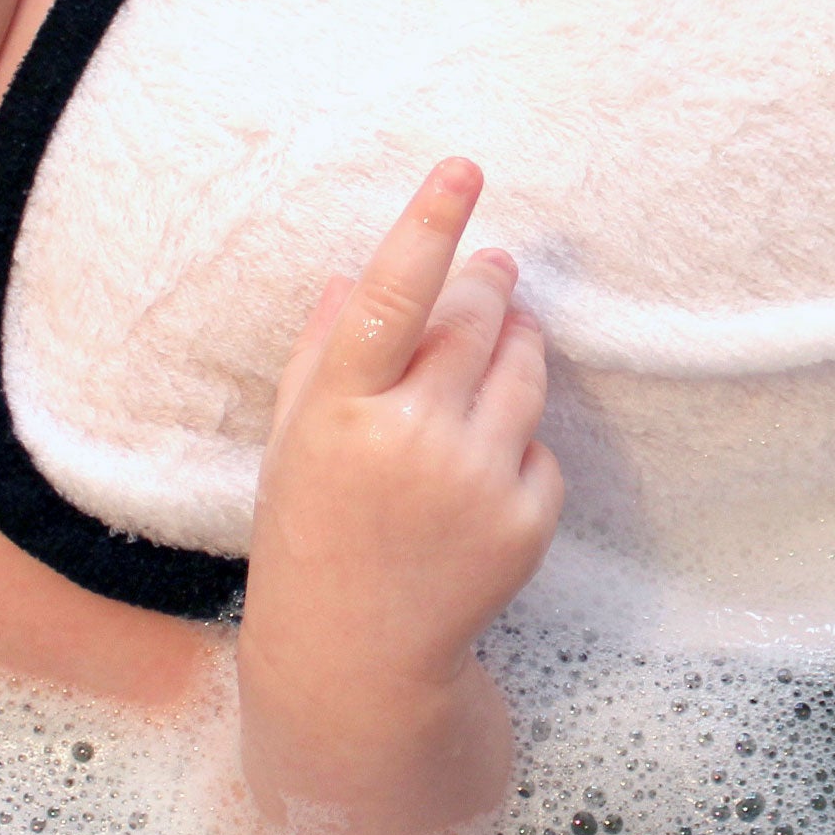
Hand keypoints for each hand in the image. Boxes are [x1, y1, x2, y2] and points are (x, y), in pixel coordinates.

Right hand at [237, 160, 561, 834]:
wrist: (355, 664)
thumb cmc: (312, 530)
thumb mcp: (293, 437)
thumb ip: (320, 349)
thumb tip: (352, 273)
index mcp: (341, 409)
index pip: (389, 298)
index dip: (426, 227)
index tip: (463, 169)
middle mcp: (410, 441)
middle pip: (476, 316)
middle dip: (490, 282)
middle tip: (494, 269)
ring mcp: (473, 484)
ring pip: (526, 365)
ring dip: (516, 346)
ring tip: (479, 378)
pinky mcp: (524, 523)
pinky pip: (541, 441)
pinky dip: (518, 440)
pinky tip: (477, 474)